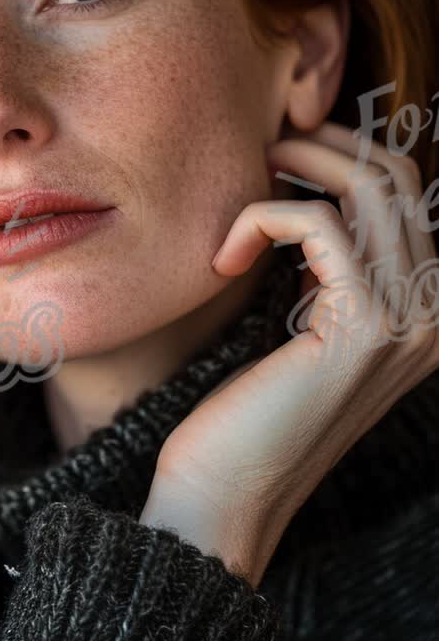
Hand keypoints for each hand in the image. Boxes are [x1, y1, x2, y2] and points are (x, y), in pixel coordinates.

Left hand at [139, 120, 438, 587]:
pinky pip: (316, 223)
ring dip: (295, 168)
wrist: (226, 494)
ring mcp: (410, 322)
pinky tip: (224, 257)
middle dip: (324, 146)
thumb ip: (331, 273)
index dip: (345, 155)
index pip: (409, 194)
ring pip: (368, 187)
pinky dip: (260, 218)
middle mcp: (436, 315)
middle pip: (398, 177)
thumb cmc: (251, 410)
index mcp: (426, 312)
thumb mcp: (307, 325)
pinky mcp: (363, 328)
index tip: (282, 156)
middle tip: (263, 151)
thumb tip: (318, 202)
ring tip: (243, 187)